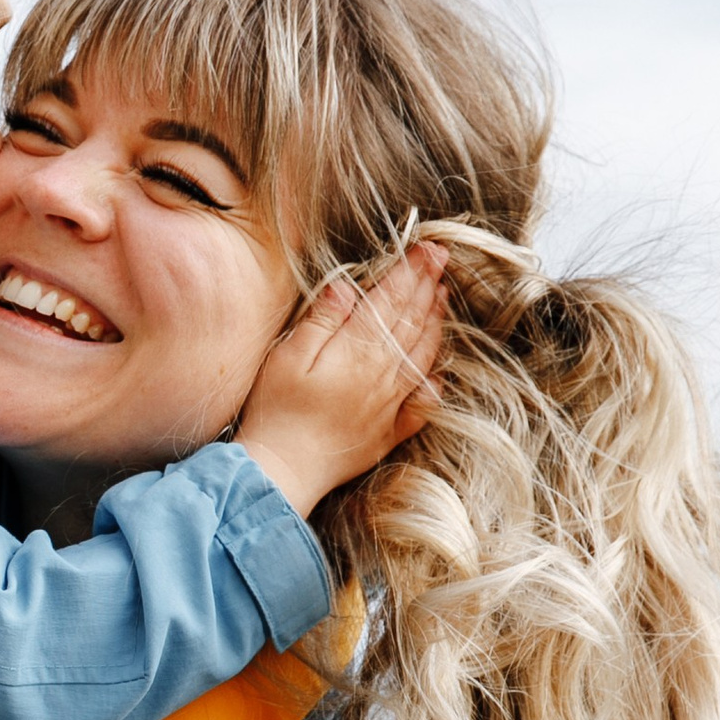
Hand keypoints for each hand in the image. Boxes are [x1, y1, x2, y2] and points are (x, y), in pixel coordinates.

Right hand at [236, 240, 445, 516]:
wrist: (282, 471)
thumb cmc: (276, 411)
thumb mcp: (289, 355)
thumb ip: (323, 319)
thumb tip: (348, 286)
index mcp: (358, 351)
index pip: (391, 300)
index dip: (410, 271)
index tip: (428, 248)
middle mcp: (382, 374)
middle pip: (412, 322)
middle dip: (428, 287)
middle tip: (441, 260)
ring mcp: (390, 404)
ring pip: (422, 355)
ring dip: (435, 323)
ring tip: (443, 298)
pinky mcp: (387, 432)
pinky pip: (422, 402)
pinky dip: (433, 382)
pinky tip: (438, 371)